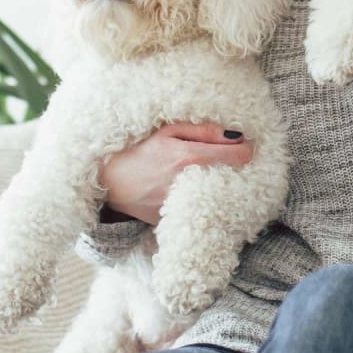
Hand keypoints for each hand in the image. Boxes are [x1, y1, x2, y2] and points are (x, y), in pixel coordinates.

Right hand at [97, 122, 253, 224]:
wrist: (108, 183)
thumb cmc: (137, 151)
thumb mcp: (167, 131)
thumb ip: (203, 130)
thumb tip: (237, 134)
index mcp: (190, 158)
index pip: (241, 156)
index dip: (244, 148)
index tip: (239, 146)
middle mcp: (191, 184)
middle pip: (235, 178)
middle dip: (232, 168)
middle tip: (222, 161)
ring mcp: (185, 206)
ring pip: (220, 196)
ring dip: (217, 186)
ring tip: (202, 177)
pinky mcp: (178, 221)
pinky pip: (201, 210)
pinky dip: (201, 202)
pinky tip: (189, 193)